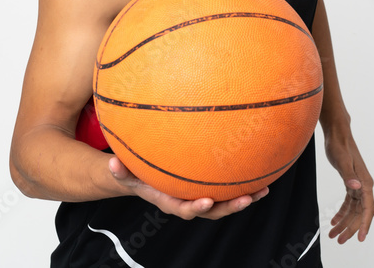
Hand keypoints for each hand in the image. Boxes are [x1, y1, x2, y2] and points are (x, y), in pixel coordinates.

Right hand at [108, 157, 268, 219]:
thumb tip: (111, 163)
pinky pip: (225, 188)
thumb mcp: (124, 173)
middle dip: (228, 207)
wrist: (144, 179)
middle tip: (245, 199)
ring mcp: (199, 196)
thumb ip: (118, 171)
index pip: (183, 209)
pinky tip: (259, 173)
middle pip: (211, 211)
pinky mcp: (207, 188)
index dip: (196, 208)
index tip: (207, 202)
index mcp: (169, 200)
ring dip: (243, 199)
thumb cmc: (135, 175)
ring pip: (223, 202)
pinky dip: (242, 184)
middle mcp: (187, 202)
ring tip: (262, 191)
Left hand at [324, 129, 373, 242]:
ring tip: (333, 235)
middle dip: (351, 228)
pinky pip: (348, 203)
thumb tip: (356, 188)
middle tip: (339, 240)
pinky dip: (342, 213)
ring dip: (345, 223)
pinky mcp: (351, 183)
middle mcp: (364, 186)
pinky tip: (334, 220)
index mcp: (365, 183)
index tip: (361, 238)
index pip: (368, 209)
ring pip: (354, 210)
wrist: (337, 134)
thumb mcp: (342, 161)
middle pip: (360, 213)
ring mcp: (358, 185)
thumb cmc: (339, 146)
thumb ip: (348, 175)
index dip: (365, 225)